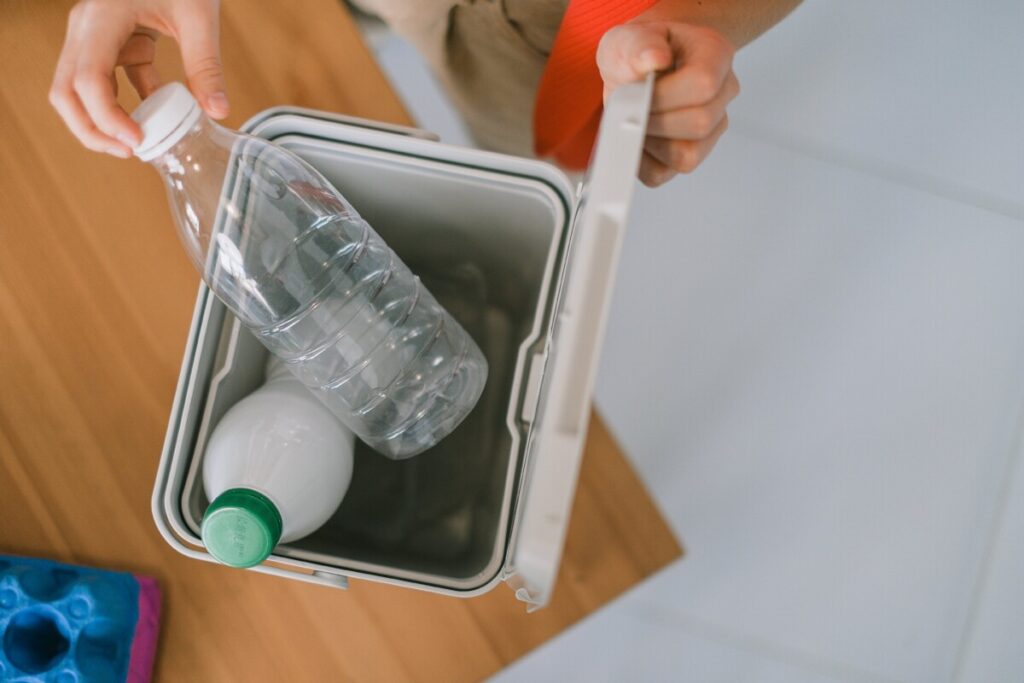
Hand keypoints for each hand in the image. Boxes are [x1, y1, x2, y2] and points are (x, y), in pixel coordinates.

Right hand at [50, 0, 226, 157]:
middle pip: (65, 92)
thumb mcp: (199, 15)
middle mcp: (87, 28)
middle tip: (130, 153)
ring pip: (77, 90)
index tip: (138, 142)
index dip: (107, 118)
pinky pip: (108, 83)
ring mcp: (94, 36)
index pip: (88, 79)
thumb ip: (207, 64)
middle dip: (92, 130)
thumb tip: (218, 111)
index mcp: (102, 18)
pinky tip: (156, 121)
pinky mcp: (111, 42)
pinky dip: (126, 105)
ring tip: (138, 146)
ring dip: (102, 122)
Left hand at [597, 22, 738, 186]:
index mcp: (716, 55)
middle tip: (630, 107)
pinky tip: (636, 137)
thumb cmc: (636, 54)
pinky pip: (664, 173)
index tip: (636, 90)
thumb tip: (654, 59)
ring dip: (649, 143)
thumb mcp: (627, 39)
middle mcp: (724, 92)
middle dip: (654, 120)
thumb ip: (637, 46)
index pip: (703, 84)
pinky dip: (640, 161)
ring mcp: (713, 128)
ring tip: (634, 120)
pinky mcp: (691, 155)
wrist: (636, 69)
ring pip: (686, 156)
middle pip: (699, 124)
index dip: (664, 96)